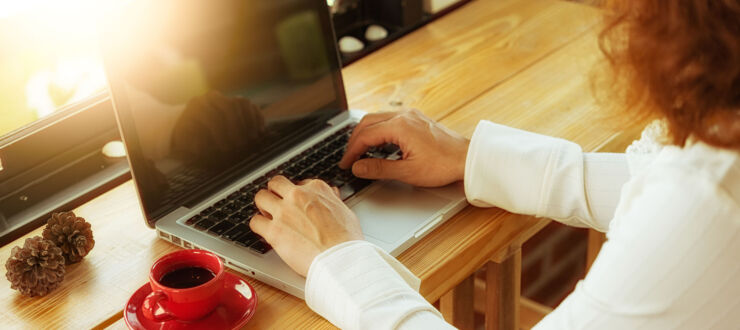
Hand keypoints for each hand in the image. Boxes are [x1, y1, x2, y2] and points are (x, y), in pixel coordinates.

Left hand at [249, 176, 363, 275]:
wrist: (340, 259)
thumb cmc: (347, 240)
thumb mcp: (345, 210)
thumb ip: (332, 200)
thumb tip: (331, 195)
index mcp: (317, 189)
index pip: (299, 183)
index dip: (296, 194)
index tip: (296, 203)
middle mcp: (298, 196)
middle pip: (276, 183)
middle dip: (275, 193)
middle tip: (277, 204)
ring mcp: (284, 212)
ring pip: (261, 197)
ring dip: (263, 206)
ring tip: (268, 216)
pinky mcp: (274, 231)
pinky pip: (255, 222)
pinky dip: (258, 227)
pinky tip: (265, 232)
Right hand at [339, 109, 469, 186]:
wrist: (467, 159)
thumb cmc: (443, 165)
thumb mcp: (407, 172)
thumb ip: (379, 169)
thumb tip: (358, 167)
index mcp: (400, 126)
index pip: (365, 136)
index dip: (351, 151)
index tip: (346, 164)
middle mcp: (404, 116)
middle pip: (367, 122)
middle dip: (354, 140)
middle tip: (349, 157)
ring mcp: (411, 115)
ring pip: (377, 118)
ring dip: (365, 133)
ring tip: (359, 151)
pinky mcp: (416, 119)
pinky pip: (389, 119)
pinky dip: (378, 130)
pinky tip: (378, 143)